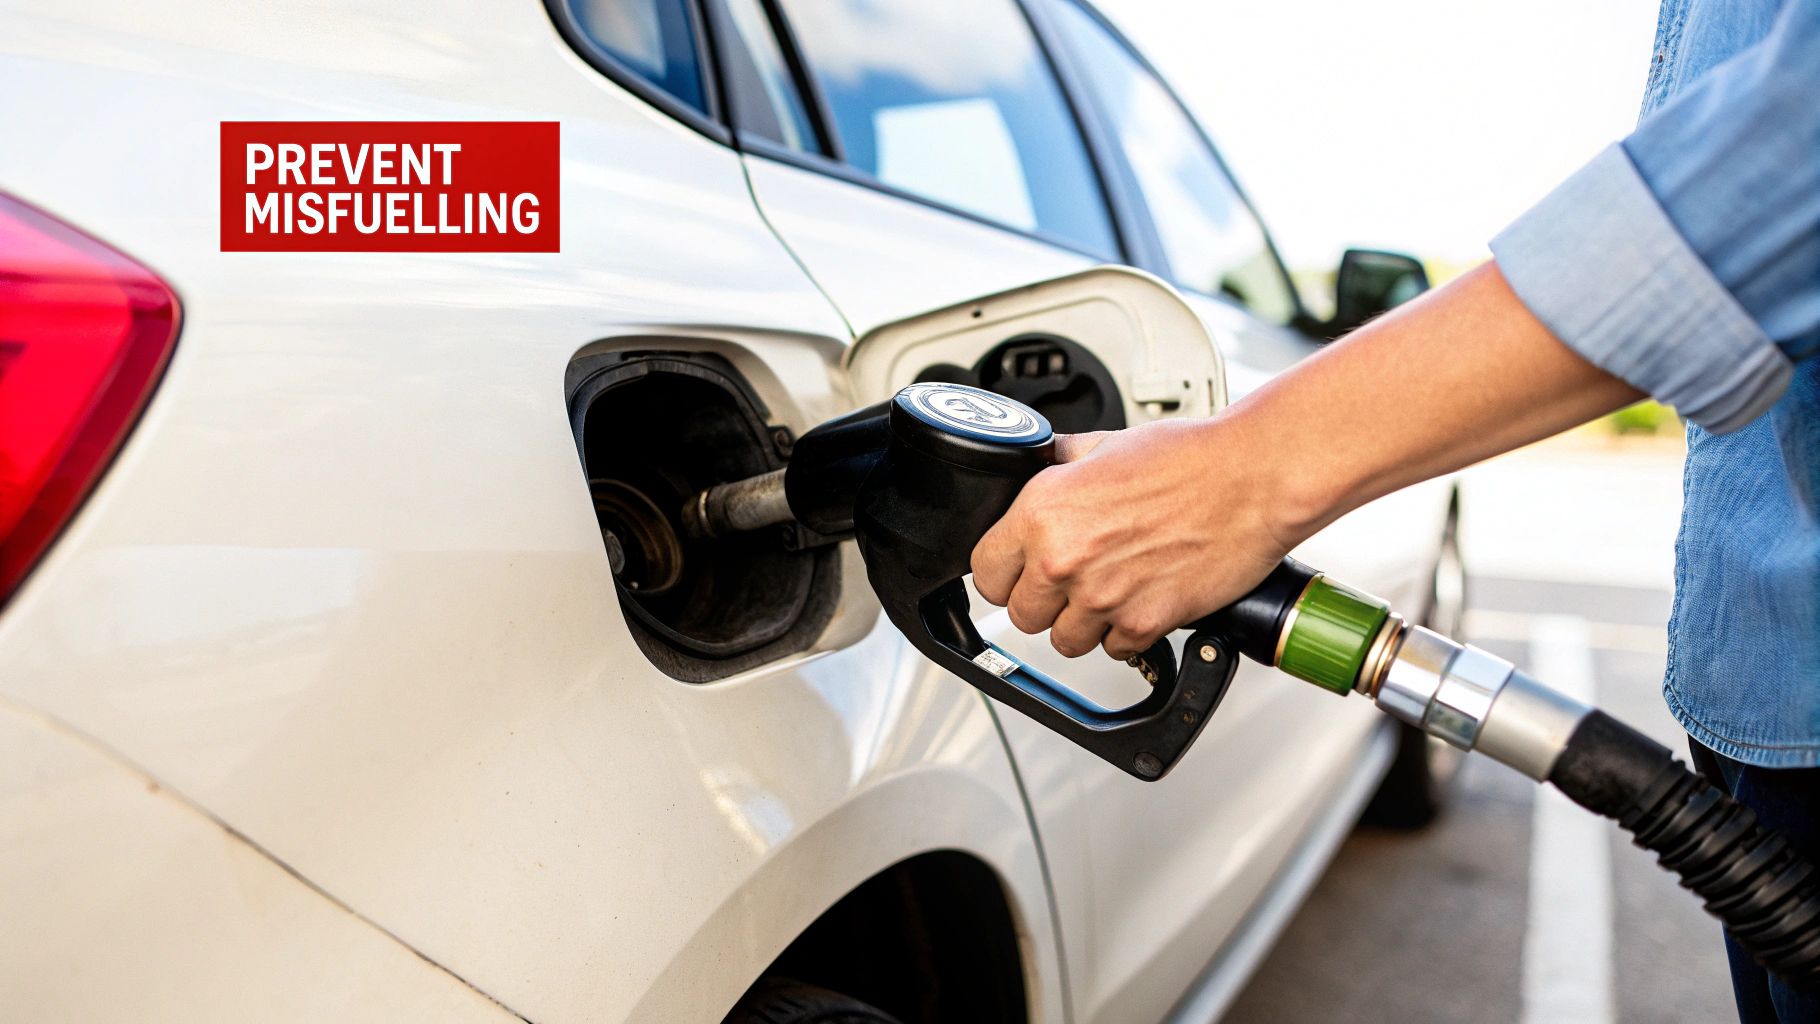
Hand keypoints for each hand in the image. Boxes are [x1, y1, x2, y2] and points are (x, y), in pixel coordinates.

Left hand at [970, 415, 1301, 659]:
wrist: (1251, 479)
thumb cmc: (1188, 458)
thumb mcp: (1102, 444)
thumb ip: (1057, 465)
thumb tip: (1031, 467)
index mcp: (1042, 512)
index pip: (984, 572)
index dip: (1003, 572)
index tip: (1018, 570)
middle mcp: (1063, 559)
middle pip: (1020, 615)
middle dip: (1043, 600)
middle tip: (1072, 578)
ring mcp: (1102, 597)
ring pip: (1064, 641)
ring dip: (1083, 622)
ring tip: (1111, 588)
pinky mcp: (1143, 623)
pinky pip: (1114, 649)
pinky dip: (1126, 631)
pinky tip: (1143, 595)